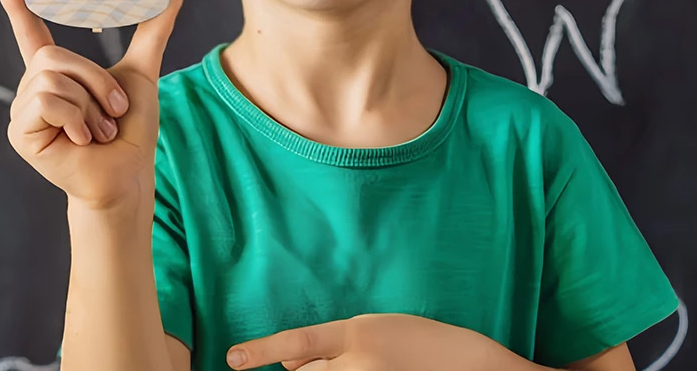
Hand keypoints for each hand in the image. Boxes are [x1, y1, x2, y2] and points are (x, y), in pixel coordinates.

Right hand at [0, 0, 183, 211]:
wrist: (128, 173)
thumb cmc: (131, 129)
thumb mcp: (142, 74)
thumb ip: (153, 34)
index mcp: (59, 74)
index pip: (32, 33)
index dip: (18, 7)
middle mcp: (35, 87)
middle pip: (55, 55)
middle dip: (95, 80)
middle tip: (115, 109)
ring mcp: (24, 110)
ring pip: (53, 78)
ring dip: (90, 103)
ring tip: (100, 130)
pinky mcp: (20, 131)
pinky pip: (46, 101)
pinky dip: (75, 117)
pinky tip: (83, 140)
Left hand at [226, 313, 493, 370]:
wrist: (463, 364)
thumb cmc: (418, 342)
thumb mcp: (374, 329)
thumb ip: (335, 342)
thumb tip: (293, 362)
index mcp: (357, 333)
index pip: (297, 341)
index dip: (262, 350)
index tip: (233, 359)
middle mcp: (356, 365)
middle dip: (306, 370)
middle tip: (346, 363)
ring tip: (365, 369)